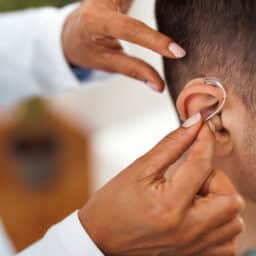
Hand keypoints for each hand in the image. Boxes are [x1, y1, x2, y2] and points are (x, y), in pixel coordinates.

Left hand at [62, 0, 185, 90]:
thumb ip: (134, 71)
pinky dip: (159, 2)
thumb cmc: (87, 49)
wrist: (73, 30)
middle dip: (164, 6)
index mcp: (95, 20)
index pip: (129, 29)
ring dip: (163, 4)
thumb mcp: (106, 63)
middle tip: (200, 12)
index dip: (155, 41)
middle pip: (136, 0)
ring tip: (191, 9)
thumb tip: (159, 86)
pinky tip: (174, 6)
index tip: (178, 53)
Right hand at [79, 118, 243, 255]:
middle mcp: (186, 230)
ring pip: (233, 221)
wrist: (101, 237)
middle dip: (216, 178)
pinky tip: (201, 213)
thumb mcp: (140, 169)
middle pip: (229, 198)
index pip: (201, 164)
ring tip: (195, 195)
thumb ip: (171, 145)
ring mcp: (192, 247)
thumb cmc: (114, 203)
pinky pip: (228, 242)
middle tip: (193, 175)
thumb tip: (193, 124)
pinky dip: (221, 223)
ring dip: (220, 201)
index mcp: (168, 205)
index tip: (202, 128)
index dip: (204, 139)